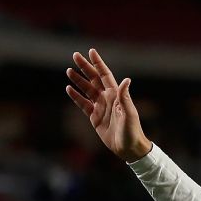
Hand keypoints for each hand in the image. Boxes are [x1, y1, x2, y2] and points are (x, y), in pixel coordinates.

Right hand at [66, 48, 151, 162]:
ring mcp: (101, 107)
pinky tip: (68, 89)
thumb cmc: (132, 131)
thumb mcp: (129, 113)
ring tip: (69, 71)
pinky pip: (83, 104)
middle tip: (75, 56)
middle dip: (85, 67)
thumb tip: (127, 80)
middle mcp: (108, 98)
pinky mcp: (95, 117)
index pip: (105, 75)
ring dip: (78, 80)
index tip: (91, 51)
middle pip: (94, 79)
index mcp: (116, 95)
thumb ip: (125, 97)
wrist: (128, 148)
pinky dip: (76, 97)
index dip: (98, 63)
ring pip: (87, 90)